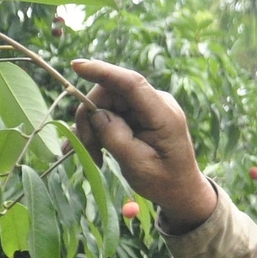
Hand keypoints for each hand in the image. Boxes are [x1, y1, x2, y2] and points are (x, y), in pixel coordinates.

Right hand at [71, 59, 216, 232]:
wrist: (181, 191)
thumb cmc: (164, 181)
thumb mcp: (138, 165)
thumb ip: (116, 138)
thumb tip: (96, 113)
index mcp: (164, 115)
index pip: (131, 83)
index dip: (102, 71)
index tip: (75, 66)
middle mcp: (156, 103)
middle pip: (111, 94)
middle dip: (90, 118)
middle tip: (84, 150)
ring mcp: (147, 107)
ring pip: (106, 104)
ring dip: (92, 128)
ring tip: (92, 156)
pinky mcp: (138, 114)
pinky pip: (111, 113)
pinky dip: (98, 131)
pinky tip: (90, 151)